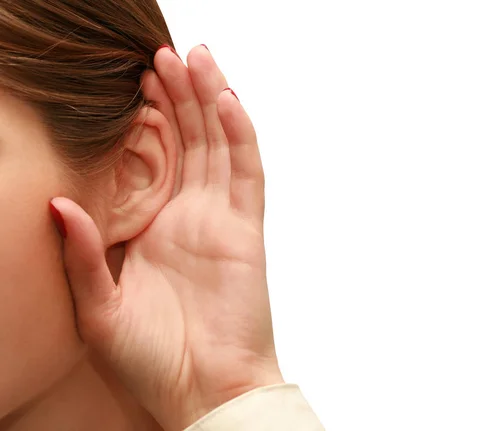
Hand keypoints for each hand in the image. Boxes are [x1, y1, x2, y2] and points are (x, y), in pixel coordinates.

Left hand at [50, 45, 282, 430]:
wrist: (202, 390)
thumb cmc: (152, 358)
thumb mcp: (98, 306)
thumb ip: (81, 254)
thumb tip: (56, 205)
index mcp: (156, 227)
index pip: (157, 158)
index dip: (151, 117)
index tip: (136, 80)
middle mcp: (190, 215)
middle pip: (189, 140)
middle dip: (179, 94)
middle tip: (165, 52)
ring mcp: (221, 218)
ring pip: (218, 144)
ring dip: (208, 100)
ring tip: (195, 57)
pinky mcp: (246, 229)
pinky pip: (246, 172)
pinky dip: (239, 135)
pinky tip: (226, 99)